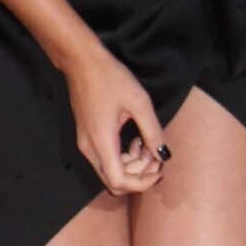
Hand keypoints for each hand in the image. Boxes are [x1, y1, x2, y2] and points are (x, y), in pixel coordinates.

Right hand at [62, 45, 168, 195]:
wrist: (81, 62)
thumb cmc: (110, 77)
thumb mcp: (139, 102)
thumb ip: (153, 132)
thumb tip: (164, 155)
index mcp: (101, 141)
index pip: (119, 181)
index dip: (141, 183)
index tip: (159, 170)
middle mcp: (89, 148)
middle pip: (114, 181)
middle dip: (139, 174)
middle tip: (156, 154)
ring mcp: (85, 143)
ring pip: (110, 171)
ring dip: (132, 165)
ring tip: (147, 142)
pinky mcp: (86, 137)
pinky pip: (106, 159)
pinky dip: (123, 156)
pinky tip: (135, 139)